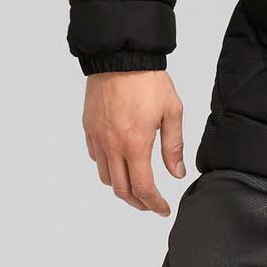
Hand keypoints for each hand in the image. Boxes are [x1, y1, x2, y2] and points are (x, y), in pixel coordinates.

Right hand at [82, 69, 184, 213]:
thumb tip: (177, 173)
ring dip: (121, 187)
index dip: (154, 204)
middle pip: (122, 189)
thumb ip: (173, 147)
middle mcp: (112, 146)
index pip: (143, 188)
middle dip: (137, 202)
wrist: (120, 57)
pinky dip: (107, 167)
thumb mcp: (171, 113)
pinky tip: (119, 162)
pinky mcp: (89, 128)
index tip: (163, 209)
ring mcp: (98, 138)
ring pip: (105, 176)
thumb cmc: (148, 81)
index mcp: (135, 144)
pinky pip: (95, 158)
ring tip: (135, 185)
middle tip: (150, 203)